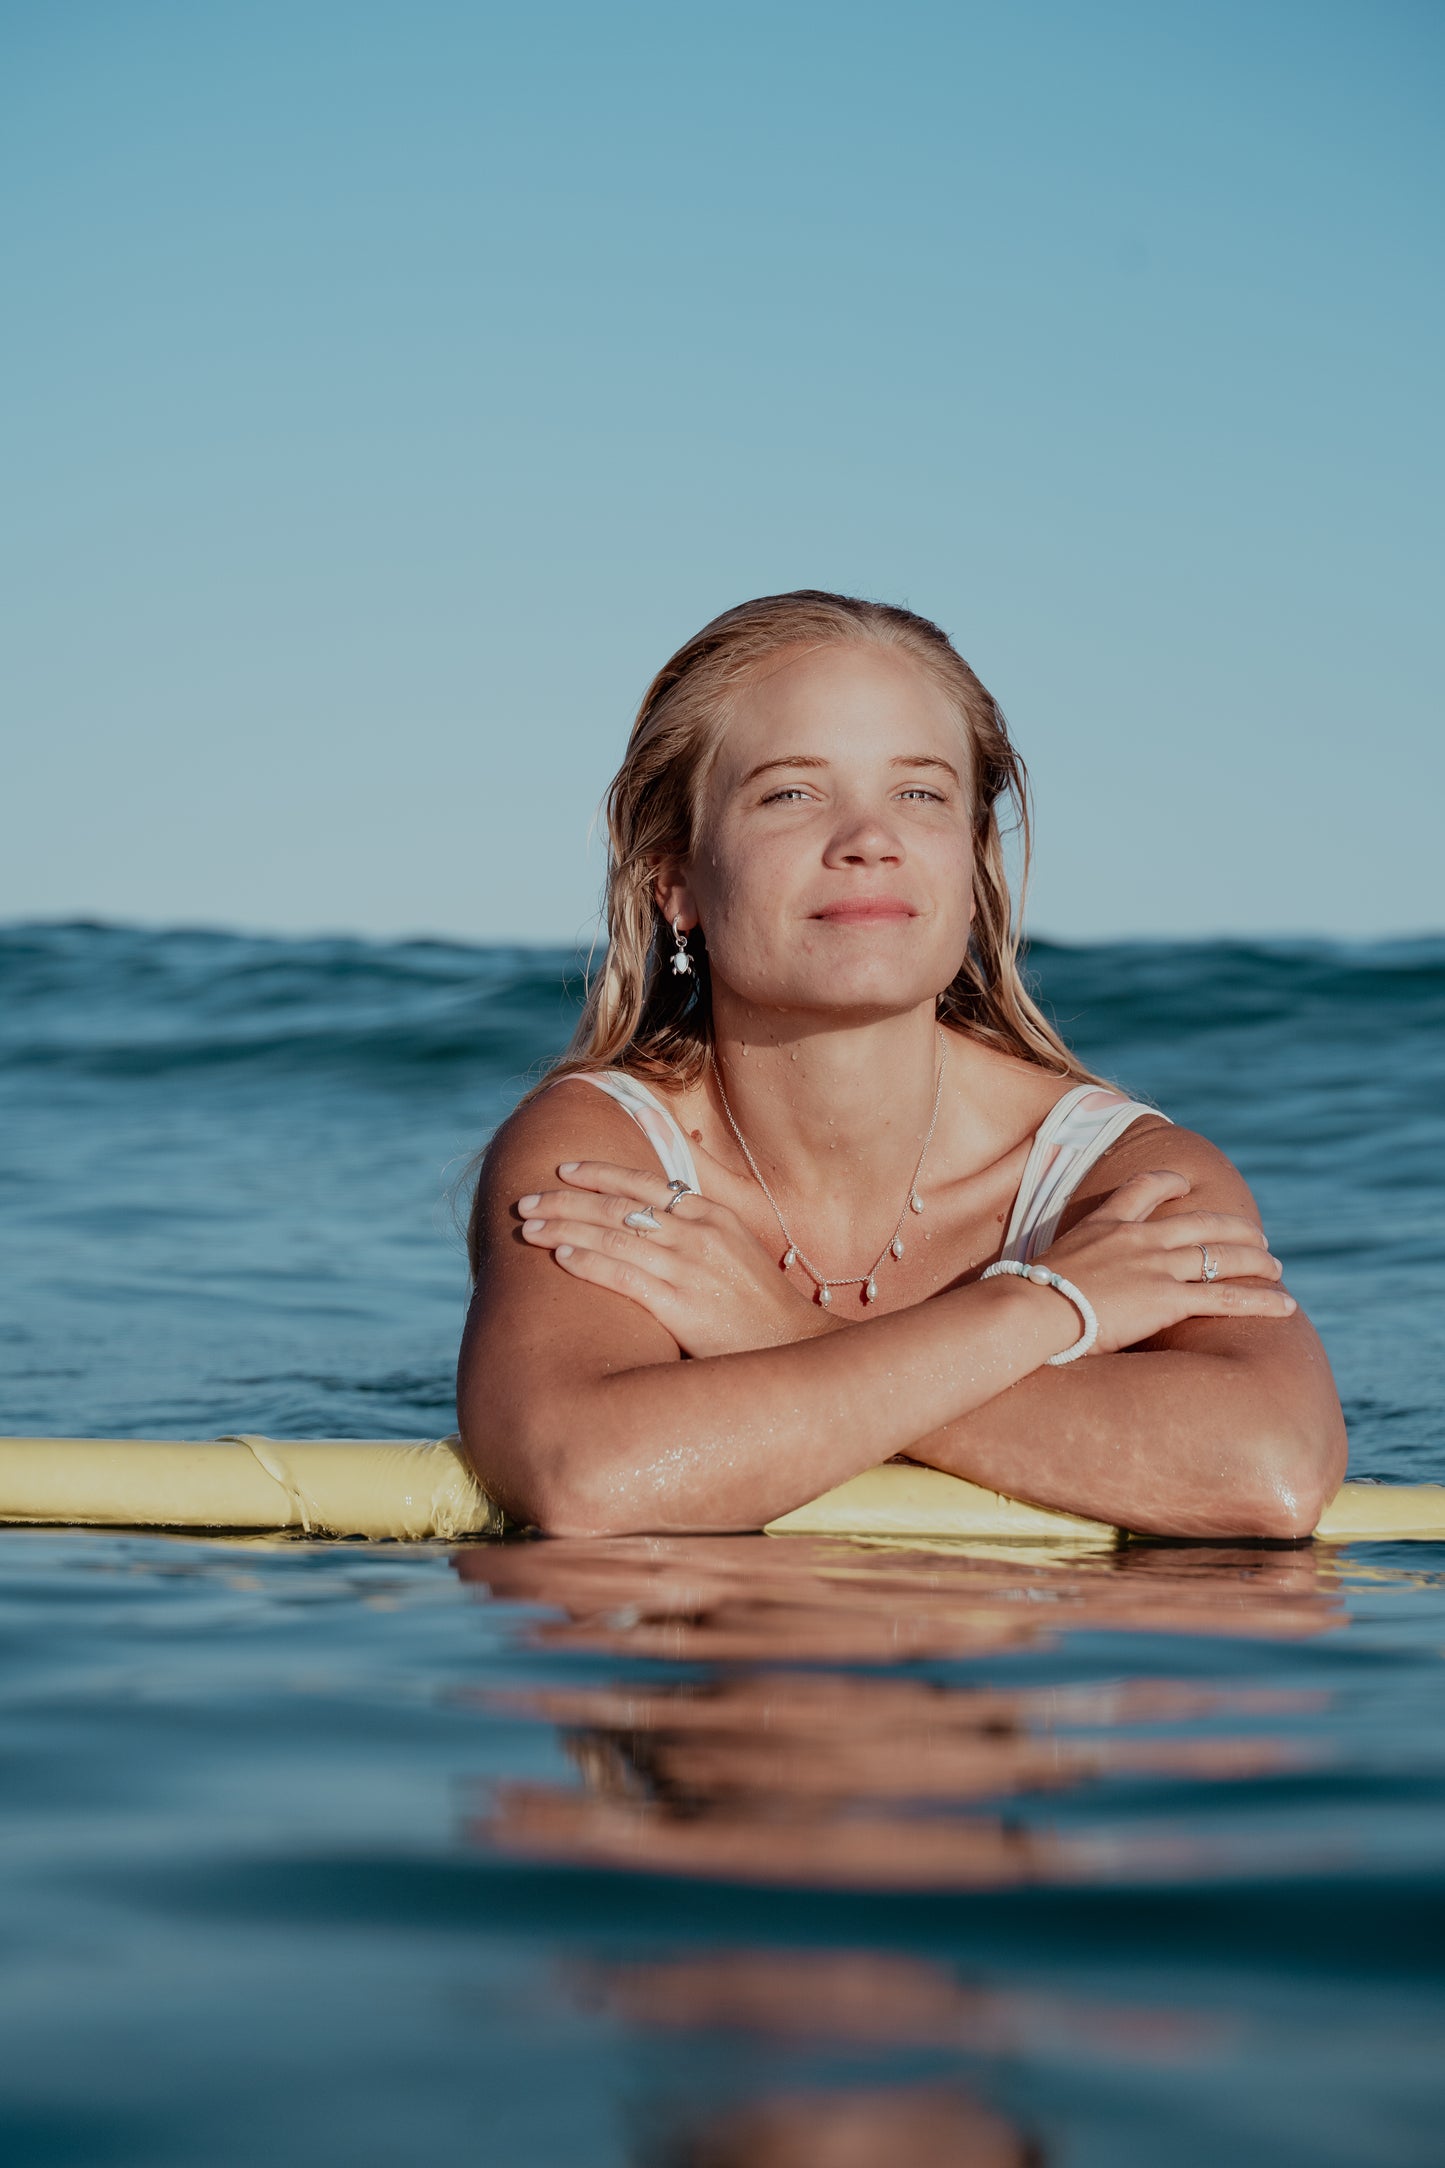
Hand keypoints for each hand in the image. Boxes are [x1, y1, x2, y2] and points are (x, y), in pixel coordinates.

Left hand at [515, 1162, 831, 1357]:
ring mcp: (691, 1268)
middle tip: (525, 1199)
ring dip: (565, 1228)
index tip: (562, 1170)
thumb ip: (700, 1223)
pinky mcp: (682, 1305)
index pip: (645, 1183)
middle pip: (619, 1206)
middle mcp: (699, 1234)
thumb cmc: (761, 1305)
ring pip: (613, 1236)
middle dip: (566, 1200)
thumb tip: (663, 1202)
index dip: (599, 1174)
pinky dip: (590, 1262)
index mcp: (713, 1216)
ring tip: (529, 1227)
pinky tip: (561, 1256)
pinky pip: (625, 1275)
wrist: (795, 1348)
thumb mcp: (738, 1249)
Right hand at [1035, 1168, 1296, 1353]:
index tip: (1185, 1184)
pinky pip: (1226, 1297)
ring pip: (1221, 1257)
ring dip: (1255, 1262)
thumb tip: (1042, 1286)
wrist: (1031, 1308)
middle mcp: (1138, 1238)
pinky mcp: (1168, 1298)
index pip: (1142, 1190)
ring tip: (1276, 1267)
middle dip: (1234, 1228)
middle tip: (1256, 1237)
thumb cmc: (1027, 1296)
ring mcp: (1156, 1266)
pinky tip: (1284, 1305)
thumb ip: (1061, 1267)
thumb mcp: (1043, 1265)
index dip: (1168, 1183)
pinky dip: (1260, 1300)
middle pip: (1200, 1223)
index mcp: (1106, 1225)